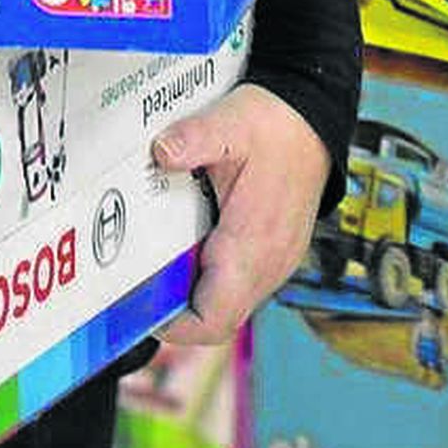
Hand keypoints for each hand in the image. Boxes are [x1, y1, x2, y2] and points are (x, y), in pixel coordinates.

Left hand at [150, 82, 330, 347]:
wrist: (313, 119)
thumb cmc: (275, 126)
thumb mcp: (229, 123)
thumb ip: (193, 139)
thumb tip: (161, 152)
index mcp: (253, 245)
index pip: (215, 319)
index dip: (176, 327)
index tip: (140, 309)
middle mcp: (268, 264)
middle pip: (216, 318)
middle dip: (175, 310)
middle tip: (135, 283)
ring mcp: (273, 262)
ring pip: (227, 303)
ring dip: (191, 293)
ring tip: (152, 264)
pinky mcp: (272, 252)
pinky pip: (237, 283)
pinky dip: (208, 276)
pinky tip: (184, 245)